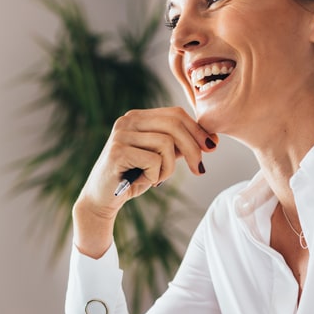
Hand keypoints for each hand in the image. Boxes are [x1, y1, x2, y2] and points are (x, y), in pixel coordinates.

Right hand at [72, 107, 217, 257]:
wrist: (102, 200)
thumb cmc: (132, 178)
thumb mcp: (159, 158)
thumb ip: (178, 145)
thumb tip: (210, 139)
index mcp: (137, 117)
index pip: (175, 114)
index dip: (197, 130)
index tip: (212, 147)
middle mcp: (127, 120)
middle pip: (174, 124)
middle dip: (194, 148)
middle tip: (199, 169)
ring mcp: (121, 134)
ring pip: (166, 144)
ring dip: (169, 168)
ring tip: (157, 178)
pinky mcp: (118, 151)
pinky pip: (154, 161)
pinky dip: (156, 176)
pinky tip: (144, 181)